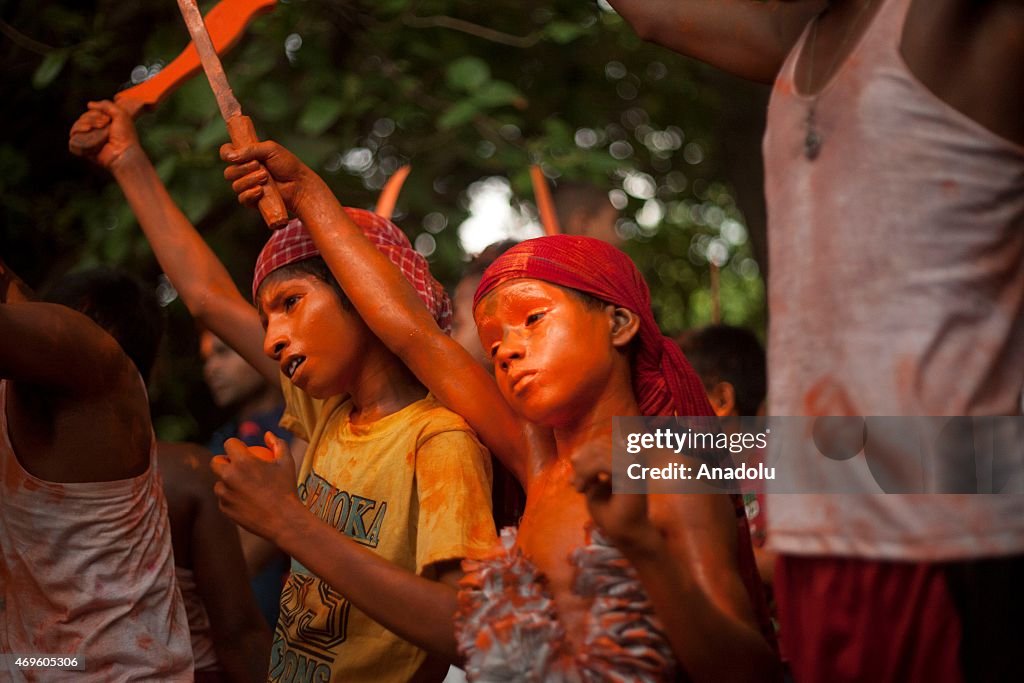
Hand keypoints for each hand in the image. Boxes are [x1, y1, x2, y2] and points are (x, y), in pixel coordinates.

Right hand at [68, 101, 140, 168]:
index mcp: (103, 126)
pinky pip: (73, 140)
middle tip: (103, 124)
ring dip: (84, 123)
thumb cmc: (125, 135)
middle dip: (91, 118)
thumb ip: (107, 105)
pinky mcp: (84, 149)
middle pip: (82, 119)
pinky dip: (77, 133)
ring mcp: (89, 141)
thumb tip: (89, 104)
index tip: (106, 118)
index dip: (95, 113)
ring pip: (76, 127)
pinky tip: (86, 131)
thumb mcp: (121, 114)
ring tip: (95, 128)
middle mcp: (95, 133)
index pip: (90, 114)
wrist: (124, 153)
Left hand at [211, 431, 302, 540]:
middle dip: (223, 461)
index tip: (242, 449)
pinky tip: (243, 500)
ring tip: (240, 485)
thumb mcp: (287, 462)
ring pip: (218, 483)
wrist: (284, 520)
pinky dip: (231, 498)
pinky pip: (223, 500)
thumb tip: (267, 434)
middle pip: (215, 462)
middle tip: (234, 465)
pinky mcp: (224, 508)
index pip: (229, 443)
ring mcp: (225, 494)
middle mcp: (229, 476)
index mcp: (243, 461)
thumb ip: (278, 444)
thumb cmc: (287, 489)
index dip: (235, 444)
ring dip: (227, 482)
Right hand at [221, 140, 316, 212]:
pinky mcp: (253, 201)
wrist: (300, 184)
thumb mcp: (270, 149)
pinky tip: (260, 191)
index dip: (226, 154)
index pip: (226, 153)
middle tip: (260, 166)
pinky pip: (242, 199)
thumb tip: (232, 157)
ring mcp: (247, 187)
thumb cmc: (287, 165)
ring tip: (266, 177)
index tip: (233, 156)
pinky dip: (250, 194)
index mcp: (246, 157)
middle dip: (243, 169)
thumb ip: (251, 149)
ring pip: (235, 185)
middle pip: (229, 172)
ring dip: (250, 180)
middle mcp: (244, 172)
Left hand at [570, 440, 660, 556]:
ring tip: (579, 489)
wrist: (625, 534)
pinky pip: (602, 463)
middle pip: (598, 445)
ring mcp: (635, 462)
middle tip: (574, 483)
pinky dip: (586, 474)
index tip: (574, 478)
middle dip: (580, 463)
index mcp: (627, 458)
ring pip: (598, 452)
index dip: (583, 456)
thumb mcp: (594, 485)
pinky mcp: (632, 473)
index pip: (600, 443)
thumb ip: (587, 469)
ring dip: (582, 471)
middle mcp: (634, 456)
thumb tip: (574, 455)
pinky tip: (582, 490)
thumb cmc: (611, 513)